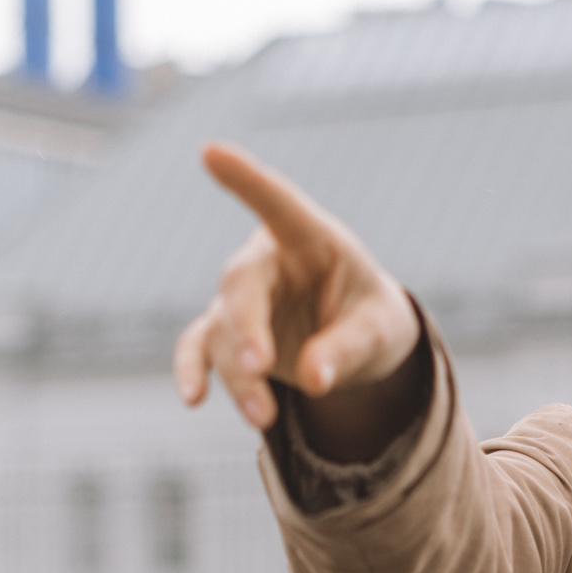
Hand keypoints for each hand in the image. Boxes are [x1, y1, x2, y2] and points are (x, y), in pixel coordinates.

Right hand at [173, 143, 425, 449]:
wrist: (356, 344)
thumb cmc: (371, 319)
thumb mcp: (378, 332)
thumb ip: (347, 350)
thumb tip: (313, 381)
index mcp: (309, 238)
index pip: (276, 203)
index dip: (245, 179)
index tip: (209, 152)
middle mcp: (266, 262)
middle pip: (241, 286)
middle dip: (246, 329)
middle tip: (258, 365)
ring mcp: (240, 300)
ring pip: (223, 332)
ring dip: (240, 376)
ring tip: (263, 419)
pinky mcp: (226, 334)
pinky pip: (200, 349)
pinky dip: (193, 371)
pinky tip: (194, 398)